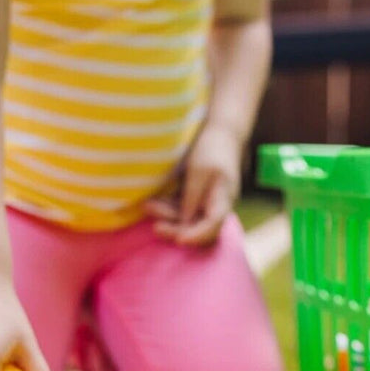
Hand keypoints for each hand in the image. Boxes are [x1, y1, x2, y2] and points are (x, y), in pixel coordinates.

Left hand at [145, 122, 242, 245]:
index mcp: (223, 200)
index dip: (196, 236)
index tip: (179, 240)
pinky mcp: (198, 196)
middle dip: (175, 228)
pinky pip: (182, 208)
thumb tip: (183, 221)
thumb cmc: (212, 147)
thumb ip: (191, 197)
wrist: (221, 131)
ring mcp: (207, 202)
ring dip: (167, 215)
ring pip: (187, 218)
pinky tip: (153, 201)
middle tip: (155, 227)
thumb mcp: (199, 171)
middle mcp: (217, 206)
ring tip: (147, 205)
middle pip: (198, 227)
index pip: (213, 226)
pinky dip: (168, 206)